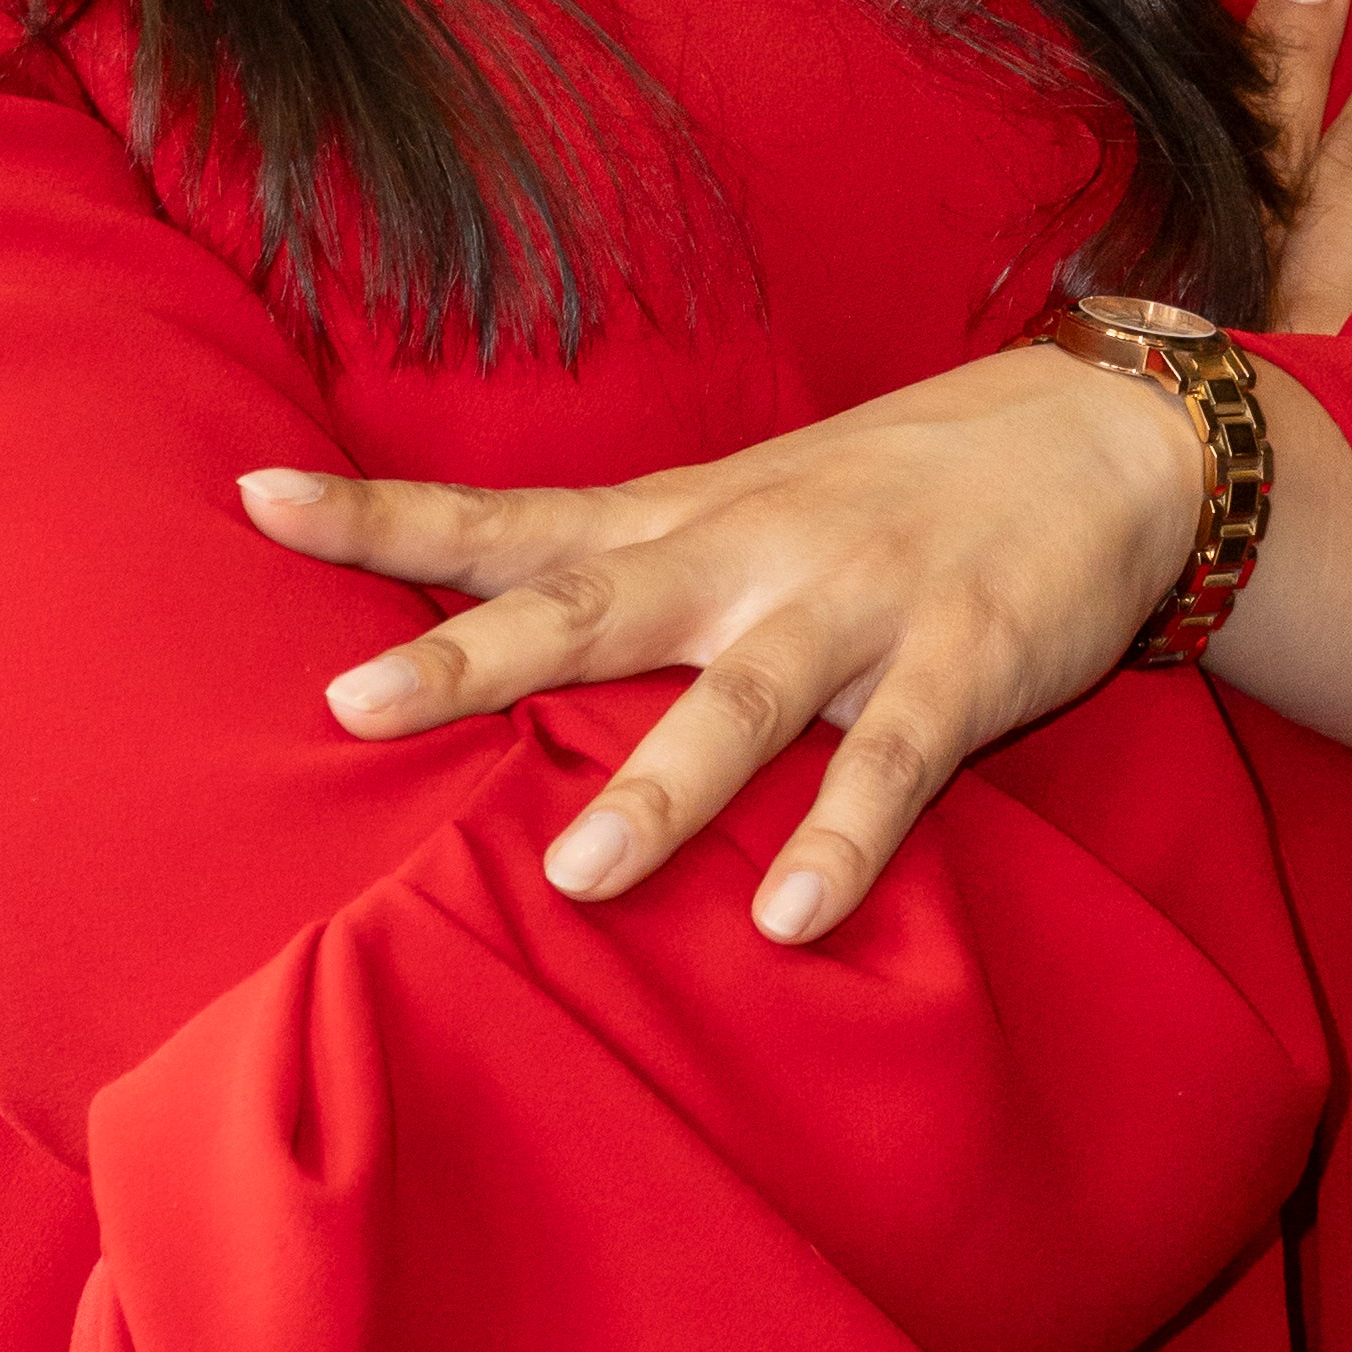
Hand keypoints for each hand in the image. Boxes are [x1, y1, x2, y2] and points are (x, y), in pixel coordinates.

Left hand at [239, 0, 1351, 936]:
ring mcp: (850, 610)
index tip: (251, 492)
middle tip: (348, 705)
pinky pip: (893, 764)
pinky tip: (793, 913)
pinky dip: (844, 836)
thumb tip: (466, 626)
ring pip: (737, 704)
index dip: (376, 516)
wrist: (1100, 437)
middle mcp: (743, 557)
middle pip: (582, 608)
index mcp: (680, 524)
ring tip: (575, 872)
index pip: (502, 518)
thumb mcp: (741, 506)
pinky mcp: (958, 665)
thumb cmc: (892, 492)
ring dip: (658, 786)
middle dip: (463, 658)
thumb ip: (624, 568)